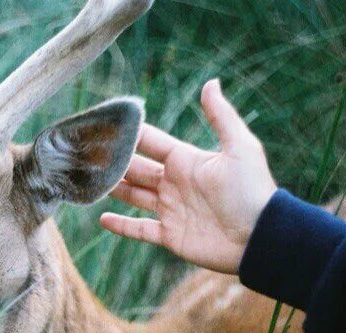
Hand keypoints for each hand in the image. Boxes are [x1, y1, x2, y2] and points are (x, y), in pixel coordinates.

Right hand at [100, 79, 277, 274]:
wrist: (259, 237)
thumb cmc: (252, 191)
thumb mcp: (239, 147)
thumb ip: (221, 116)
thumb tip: (210, 83)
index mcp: (186, 160)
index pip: (150, 143)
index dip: (128, 135)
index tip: (103, 126)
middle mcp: (174, 183)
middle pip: (136, 168)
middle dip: (113, 161)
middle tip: (86, 153)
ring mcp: (170, 210)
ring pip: (133, 195)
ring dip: (113, 188)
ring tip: (88, 180)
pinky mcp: (170, 235)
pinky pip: (140, 229)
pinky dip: (121, 226)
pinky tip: (102, 218)